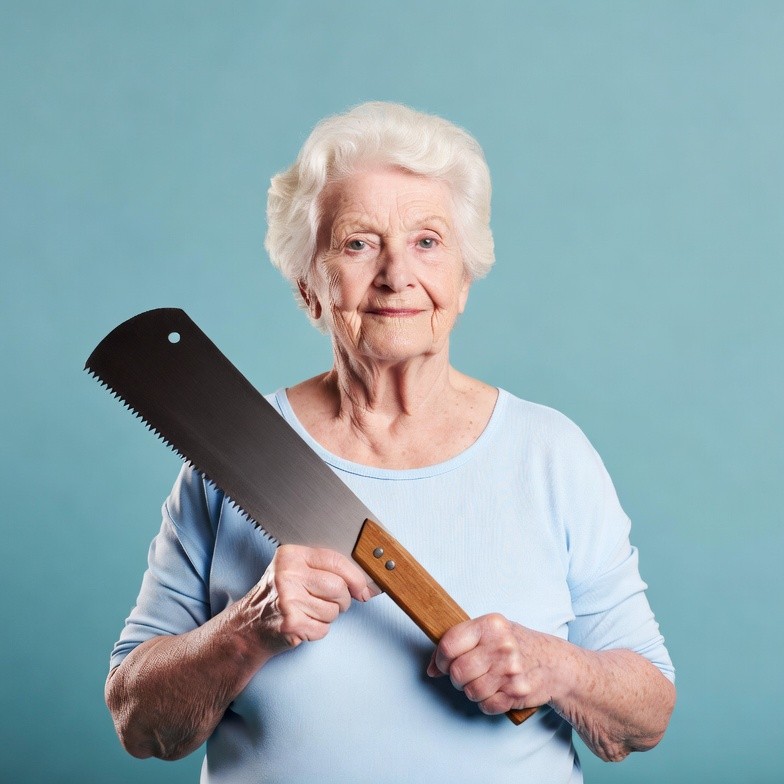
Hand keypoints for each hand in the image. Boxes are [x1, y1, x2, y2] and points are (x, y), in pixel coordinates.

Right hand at [246, 545, 376, 653]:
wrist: (249, 626)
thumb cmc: (279, 597)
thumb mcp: (297, 572)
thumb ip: (329, 571)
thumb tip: (369, 585)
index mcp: (291, 556)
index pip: (335, 560)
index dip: (355, 577)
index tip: (363, 588)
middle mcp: (287, 574)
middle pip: (338, 587)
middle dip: (342, 600)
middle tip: (329, 603)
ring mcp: (287, 599)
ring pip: (333, 610)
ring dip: (327, 617)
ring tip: (308, 612)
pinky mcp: (290, 623)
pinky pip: (323, 629)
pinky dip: (317, 630)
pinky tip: (302, 623)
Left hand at [426, 613, 561, 715]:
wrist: (556, 663)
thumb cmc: (518, 644)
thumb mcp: (492, 631)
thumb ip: (460, 641)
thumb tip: (431, 668)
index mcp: (491, 625)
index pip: (449, 644)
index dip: (439, 658)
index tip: (440, 664)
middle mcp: (502, 646)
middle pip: (457, 672)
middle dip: (456, 677)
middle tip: (465, 674)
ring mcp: (511, 671)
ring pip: (470, 691)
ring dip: (472, 690)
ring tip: (484, 680)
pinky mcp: (517, 693)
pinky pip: (486, 705)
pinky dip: (487, 702)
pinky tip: (496, 690)